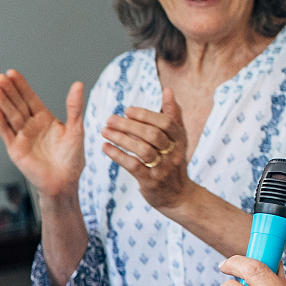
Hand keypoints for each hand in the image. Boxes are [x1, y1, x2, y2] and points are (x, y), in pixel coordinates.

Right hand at [0, 70, 85, 198]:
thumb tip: (78, 84)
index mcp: (44, 119)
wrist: (64, 182)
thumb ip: (74, 106)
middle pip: (17, 104)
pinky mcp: (15, 149)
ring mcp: (21, 137)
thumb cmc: (72, 158)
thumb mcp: (76, 129)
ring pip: (10, 115)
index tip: (12, 73)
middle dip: (9, 90)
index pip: (30, 98)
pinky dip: (0, 120)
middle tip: (0, 77)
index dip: (21, 86)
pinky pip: (6, 132)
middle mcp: (30, 125)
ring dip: (2, 101)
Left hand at [101, 89, 193, 213]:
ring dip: (121, 139)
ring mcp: (163, 169)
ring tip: (104, 131)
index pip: (165, 123)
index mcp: (180, 140)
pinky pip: (133, 166)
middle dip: (130, 125)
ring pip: (142, 150)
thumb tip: (168, 90)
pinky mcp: (151, 182)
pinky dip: (118, 155)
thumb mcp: (178, 139)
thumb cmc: (173, 161)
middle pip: (152, 135)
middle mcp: (173, 153)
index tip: (127, 110)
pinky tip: (105, 147)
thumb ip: (172, 115)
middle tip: (110, 119)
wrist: (178, 195)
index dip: (146, 115)